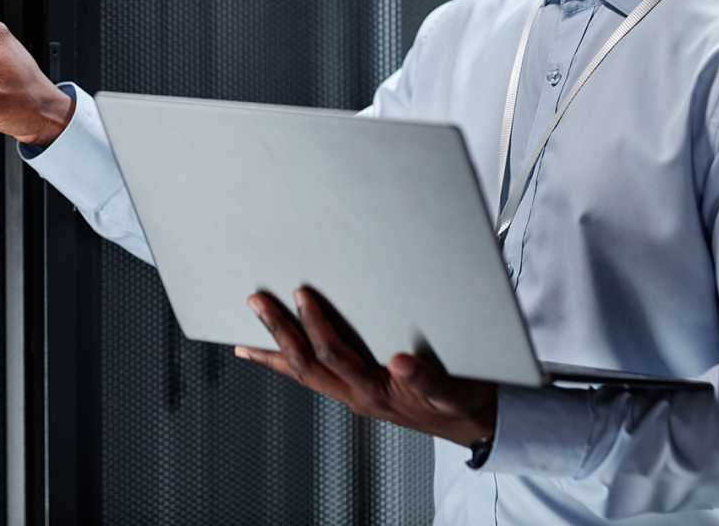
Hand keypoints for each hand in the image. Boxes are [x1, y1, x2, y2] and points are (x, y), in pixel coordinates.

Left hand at [235, 287, 497, 447]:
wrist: (471, 423)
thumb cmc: (460, 403)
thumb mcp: (453, 391)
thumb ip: (428, 379)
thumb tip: (401, 362)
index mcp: (376, 391)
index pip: (335, 356)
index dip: (316, 326)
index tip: (303, 296)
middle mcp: (357, 395)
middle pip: (306, 365)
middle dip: (278, 333)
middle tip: (257, 303)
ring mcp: (352, 395)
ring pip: (303, 375)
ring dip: (274, 352)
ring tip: (247, 336)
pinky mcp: (355, 390)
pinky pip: (313, 378)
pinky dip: (286, 366)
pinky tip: (273, 355)